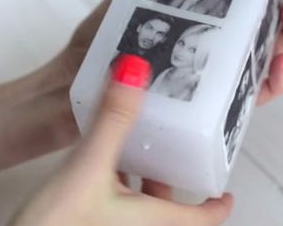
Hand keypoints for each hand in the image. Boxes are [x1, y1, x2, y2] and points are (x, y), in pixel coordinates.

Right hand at [10, 56, 233, 225]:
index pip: (199, 219)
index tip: (227, 190)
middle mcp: (134, 223)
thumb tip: (135, 72)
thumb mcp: (90, 165)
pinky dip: (117, 174)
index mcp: (149, 218)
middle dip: (172, 176)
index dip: (217, 206)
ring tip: (140, 142)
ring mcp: (110, 221)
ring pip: (139, 198)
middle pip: (167, 205)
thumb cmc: (55, 225)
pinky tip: (102, 156)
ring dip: (143, 173)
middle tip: (177, 146)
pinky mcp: (87, 215)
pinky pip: (114, 194)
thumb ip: (113, 118)